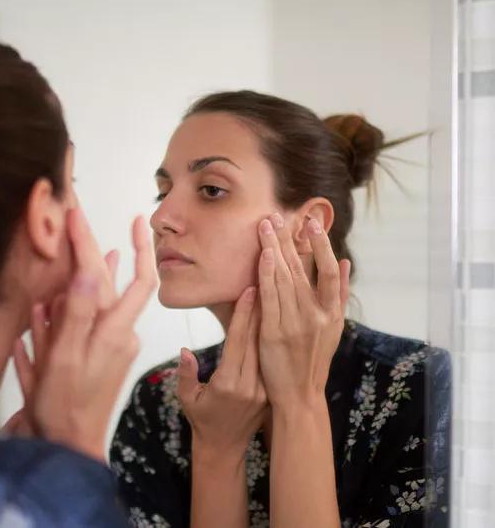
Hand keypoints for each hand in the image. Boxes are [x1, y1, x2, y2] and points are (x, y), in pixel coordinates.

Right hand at [22, 211, 155, 460]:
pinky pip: (81, 327)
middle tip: (78, 226)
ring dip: (82, 280)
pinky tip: (49, 305)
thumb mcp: (66, 357)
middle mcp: (116, 336)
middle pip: (113, 286)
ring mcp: (105, 348)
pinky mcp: (93, 360)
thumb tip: (95, 266)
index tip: (135, 218)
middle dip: (96, 253)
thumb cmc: (64, 406)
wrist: (68, 448)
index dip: (140, 246)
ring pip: (96, 304)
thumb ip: (79, 311)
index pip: (139, 279)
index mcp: (114, 331)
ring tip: (71, 256)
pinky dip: (66, 312)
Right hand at [177, 286, 267, 457]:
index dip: (244, 315)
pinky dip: (273, 337)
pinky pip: (271, 359)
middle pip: (258, 339)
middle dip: (263, 308)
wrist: (224, 446)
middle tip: (268, 278)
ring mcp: (264, 389)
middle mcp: (250, 385)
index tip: (249, 290)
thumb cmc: (201, 419)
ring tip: (276, 292)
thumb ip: (187, 374)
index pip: (238, 341)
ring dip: (271, 319)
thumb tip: (185, 350)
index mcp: (228, 384)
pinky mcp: (270, 390)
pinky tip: (276, 318)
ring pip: (268, 347)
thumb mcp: (187, 398)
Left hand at [256, 213, 349, 408]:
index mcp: (332, 313)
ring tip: (266, 225)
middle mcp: (316, 316)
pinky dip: (267, 275)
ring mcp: (295, 324)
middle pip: (302, 269)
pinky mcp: (274, 333)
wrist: (299, 396)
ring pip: (285, 279)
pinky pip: (270, 298)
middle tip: (279, 214)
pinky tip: (263, 255)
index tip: (312, 222)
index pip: (330, 272)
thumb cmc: (315, 360)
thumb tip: (346, 262)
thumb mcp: (335, 328)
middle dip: (289, 240)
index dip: (321, 245)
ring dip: (274, 249)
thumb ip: (341, 295)